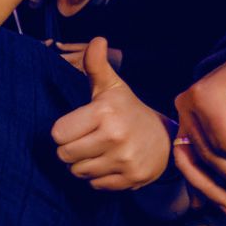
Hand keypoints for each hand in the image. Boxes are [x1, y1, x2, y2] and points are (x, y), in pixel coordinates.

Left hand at [52, 38, 170, 189]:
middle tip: (86, 140)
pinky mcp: (131, 180)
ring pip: (78, 172)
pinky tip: (109, 163)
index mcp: (105, 113)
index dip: (63, 131)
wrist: (167, 138)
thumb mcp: (112, 87)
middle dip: (70, 149)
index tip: (77, 126)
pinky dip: (97, 177)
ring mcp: (124, 160)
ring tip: (98, 151)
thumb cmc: (128, 110)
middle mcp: (115, 137)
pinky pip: (94, 185)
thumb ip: (97, 65)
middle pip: (64, 155)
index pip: (57, 134)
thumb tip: (98, 40)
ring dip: (83, 164)